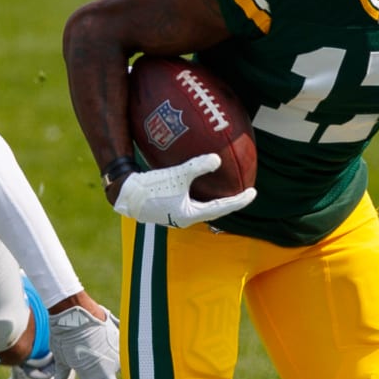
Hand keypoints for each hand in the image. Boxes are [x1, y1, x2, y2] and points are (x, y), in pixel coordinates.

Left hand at [48, 304, 132, 378]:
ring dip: (130, 375)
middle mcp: (105, 369)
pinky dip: (128, 355)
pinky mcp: (121, 341)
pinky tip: (138, 357)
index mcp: (89, 375)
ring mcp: (115, 355)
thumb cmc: (64, 335)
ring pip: (125, 371)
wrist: (74, 312)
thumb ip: (62, 375)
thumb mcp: (61, 358)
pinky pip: (127, 353)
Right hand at [112, 154, 256, 227]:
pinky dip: (201, 197)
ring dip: (215, 201)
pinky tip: (201, 186)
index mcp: (190, 215)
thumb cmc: (151, 186)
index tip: (254, 193)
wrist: (125, 193)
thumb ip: (198, 166)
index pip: (222, 209)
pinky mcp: (168, 210)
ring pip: (202, 209)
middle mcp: (185, 219)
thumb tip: (218, 159)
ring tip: (226, 190)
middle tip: (243, 192)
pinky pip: (192, 204)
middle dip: (229, 203)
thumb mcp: (177, 174)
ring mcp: (176, 216)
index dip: (240, 200)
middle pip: (214, 212)